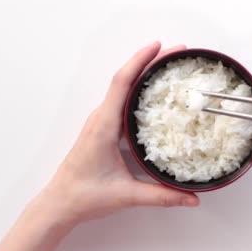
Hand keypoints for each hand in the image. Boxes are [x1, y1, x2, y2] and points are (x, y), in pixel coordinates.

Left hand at [44, 42, 199, 224]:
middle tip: (177, 53)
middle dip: (151, 61)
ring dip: (144, 72)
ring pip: (123, 88)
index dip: (140, 61)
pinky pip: (122, 100)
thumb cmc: (84, 196)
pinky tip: (154, 92)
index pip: (122, 83)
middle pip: (126, 78)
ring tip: (170, 66)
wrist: (59, 204)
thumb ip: (162, 196)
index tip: (159, 46)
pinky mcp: (104, 128)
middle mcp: (101, 118)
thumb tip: (192, 198)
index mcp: (104, 126)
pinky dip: (138, 88)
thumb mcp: (126, 195)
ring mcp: (101, 122)